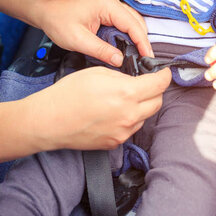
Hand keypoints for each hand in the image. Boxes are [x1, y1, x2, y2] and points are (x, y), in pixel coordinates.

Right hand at [26, 66, 171, 149]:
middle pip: (157, 102)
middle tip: (146, 83)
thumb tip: (137, 79)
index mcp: (126, 94)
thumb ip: (123, 76)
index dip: (164, 76)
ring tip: (124, 98)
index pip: (159, 85)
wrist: (51, 120)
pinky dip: (130, 118)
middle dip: (155, 91)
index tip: (164, 73)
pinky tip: (114, 111)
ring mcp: (123, 132)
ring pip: (145, 116)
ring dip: (142, 106)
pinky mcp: (115, 143)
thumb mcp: (99, 72)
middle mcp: (129, 115)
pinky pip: (131, 128)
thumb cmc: (69, 94)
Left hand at [37, 0, 153, 64]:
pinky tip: (129, 48)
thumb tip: (120, 60)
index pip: (133, 25)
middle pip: (137, 23)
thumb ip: (100, 50)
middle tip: (146, 61)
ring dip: (138, 38)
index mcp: (107, 7)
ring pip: (133, 23)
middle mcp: (112, 4)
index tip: (148, 58)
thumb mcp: (78, 40)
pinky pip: (125, 24)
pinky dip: (130, 35)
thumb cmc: (59, 22)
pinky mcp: (108, 13)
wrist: (47, 12)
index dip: (143, 42)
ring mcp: (111, 7)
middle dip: (143, 41)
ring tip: (140, 57)